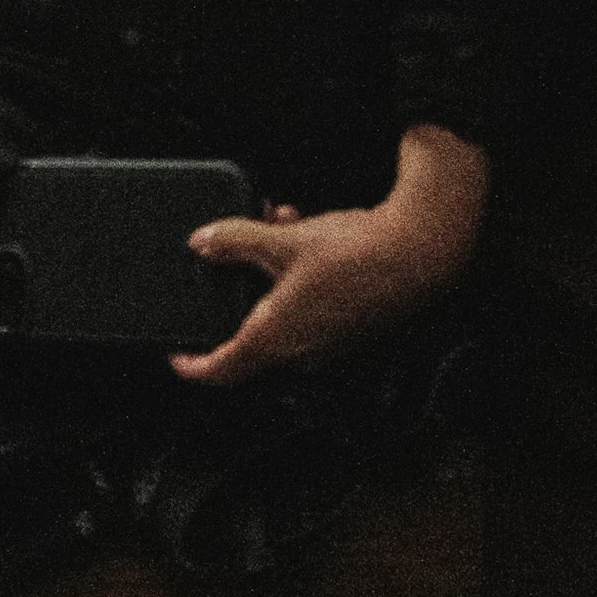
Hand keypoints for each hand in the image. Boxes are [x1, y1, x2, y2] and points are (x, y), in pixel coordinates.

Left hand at [172, 124, 489, 386]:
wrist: (419, 255)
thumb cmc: (355, 255)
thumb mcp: (281, 240)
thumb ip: (234, 240)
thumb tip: (202, 243)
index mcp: (276, 340)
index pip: (222, 370)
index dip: (193, 366)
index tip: (177, 357)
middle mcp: (302, 353)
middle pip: (250, 333)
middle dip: (237, 288)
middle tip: (232, 254)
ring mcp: (328, 346)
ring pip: (280, 313)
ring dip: (269, 273)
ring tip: (273, 226)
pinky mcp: (349, 332)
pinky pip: (307, 310)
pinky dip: (295, 279)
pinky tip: (302, 235)